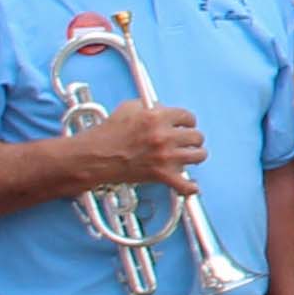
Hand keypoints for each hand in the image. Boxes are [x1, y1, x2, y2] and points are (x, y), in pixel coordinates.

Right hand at [71, 97, 205, 195]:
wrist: (95, 156)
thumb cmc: (108, 133)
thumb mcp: (128, 108)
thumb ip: (150, 106)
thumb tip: (162, 109)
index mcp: (157, 117)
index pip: (188, 117)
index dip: (188, 121)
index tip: (186, 125)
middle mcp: (164, 136)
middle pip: (196, 136)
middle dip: (192, 138)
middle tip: (186, 141)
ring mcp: (165, 157)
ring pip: (198, 156)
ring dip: (195, 156)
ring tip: (190, 156)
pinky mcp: (161, 175)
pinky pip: (185, 185)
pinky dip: (189, 187)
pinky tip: (191, 186)